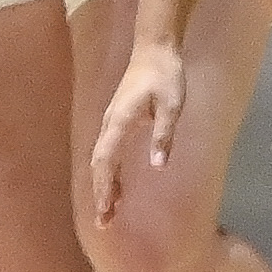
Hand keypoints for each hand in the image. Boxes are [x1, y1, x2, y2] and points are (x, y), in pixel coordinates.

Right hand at [89, 42, 186, 223]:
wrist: (155, 48)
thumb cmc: (165, 75)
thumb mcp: (172, 105)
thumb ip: (163, 135)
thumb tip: (158, 167)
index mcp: (120, 120)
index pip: (106, 159)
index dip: (105, 186)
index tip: (106, 210)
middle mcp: (110, 123)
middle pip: (99, 165)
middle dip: (100, 194)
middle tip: (104, 223)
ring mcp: (111, 122)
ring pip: (101, 160)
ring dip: (104, 186)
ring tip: (108, 214)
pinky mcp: (118, 121)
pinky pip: (108, 152)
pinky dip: (110, 174)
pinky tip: (118, 190)